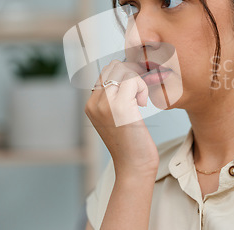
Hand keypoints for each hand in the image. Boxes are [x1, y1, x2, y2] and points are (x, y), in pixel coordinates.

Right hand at [85, 60, 158, 177]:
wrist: (133, 166)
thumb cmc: (131, 143)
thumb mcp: (116, 118)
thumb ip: (114, 98)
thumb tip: (125, 72)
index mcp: (91, 105)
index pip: (106, 72)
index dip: (124, 74)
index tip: (135, 89)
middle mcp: (94, 103)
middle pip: (113, 66)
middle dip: (131, 74)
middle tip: (139, 93)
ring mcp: (105, 104)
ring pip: (123, 70)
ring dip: (138, 81)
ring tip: (140, 100)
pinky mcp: (120, 107)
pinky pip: (133, 80)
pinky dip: (142, 88)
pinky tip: (143, 104)